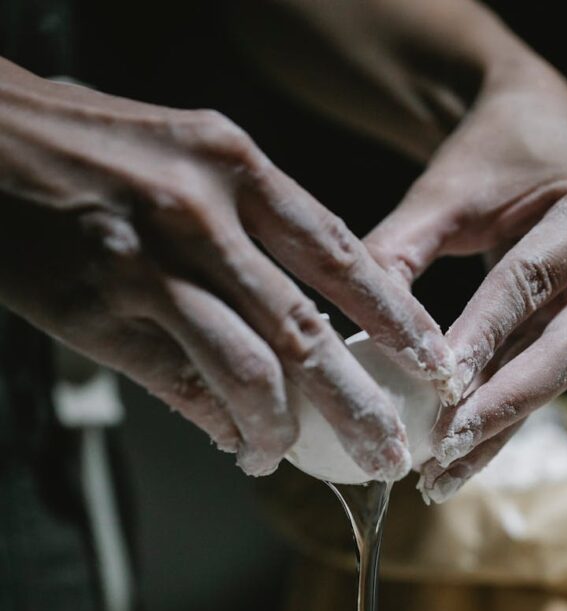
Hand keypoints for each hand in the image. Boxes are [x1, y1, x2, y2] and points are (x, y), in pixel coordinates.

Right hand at [0, 59, 450, 478]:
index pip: (340, 253)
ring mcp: (153, 261)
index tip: (433, 363)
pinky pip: (184, 384)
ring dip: (283, 429)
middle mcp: (204, 212)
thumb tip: (292, 331)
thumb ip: (242, 235)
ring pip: (252, 370)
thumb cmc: (85, 150)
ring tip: (291, 457)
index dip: (395, 318)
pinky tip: (237, 442)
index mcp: (234, 166)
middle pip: (310, 328)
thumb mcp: (179, 159)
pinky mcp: (104, 307)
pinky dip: (219, 424)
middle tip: (390, 451)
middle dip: (360, 402)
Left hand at [367, 64, 566, 499]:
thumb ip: (399, 252)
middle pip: (564, 348)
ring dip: (500, 429)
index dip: (484, 340)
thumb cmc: (491, 156)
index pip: (531, 283)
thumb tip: (346, 334)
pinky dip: (503, 416)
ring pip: (559, 375)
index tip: (437, 393)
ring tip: (443, 476)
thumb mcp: (443, 190)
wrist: (541, 129)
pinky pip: (546, 376)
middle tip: (444, 453)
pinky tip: (461, 454)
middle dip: (501, 407)